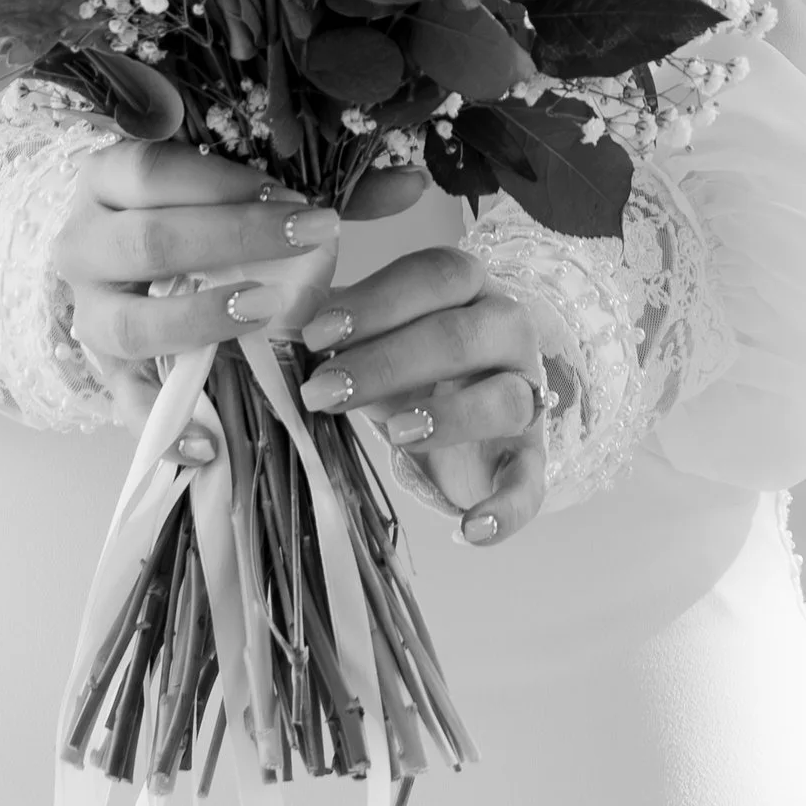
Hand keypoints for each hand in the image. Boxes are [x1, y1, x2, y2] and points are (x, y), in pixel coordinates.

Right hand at [53, 140, 348, 422]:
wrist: (120, 261)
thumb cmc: (192, 216)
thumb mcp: (238, 188)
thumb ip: (320, 185)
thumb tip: (411, 182)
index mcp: (107, 179)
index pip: (155, 172)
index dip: (223, 184)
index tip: (293, 198)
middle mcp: (82, 242)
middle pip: (146, 240)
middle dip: (231, 241)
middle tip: (306, 242)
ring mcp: (87, 312)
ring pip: (127, 324)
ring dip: (198, 321)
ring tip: (263, 314)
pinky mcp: (103, 372)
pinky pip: (124, 406)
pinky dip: (166, 429)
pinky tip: (213, 443)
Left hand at [293, 244, 570, 546]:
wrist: (461, 414)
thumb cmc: (407, 361)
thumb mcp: (372, 334)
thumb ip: (335, 322)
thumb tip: (274, 317)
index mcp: (467, 287)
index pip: (434, 275)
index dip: (376, 302)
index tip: (317, 334)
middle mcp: (506, 331)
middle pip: (460, 335)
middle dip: (387, 362)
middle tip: (323, 390)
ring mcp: (525, 394)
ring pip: (504, 400)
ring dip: (448, 418)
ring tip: (393, 435)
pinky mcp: (529, 457)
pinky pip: (531, 483)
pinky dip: (507, 510)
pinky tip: (469, 530)